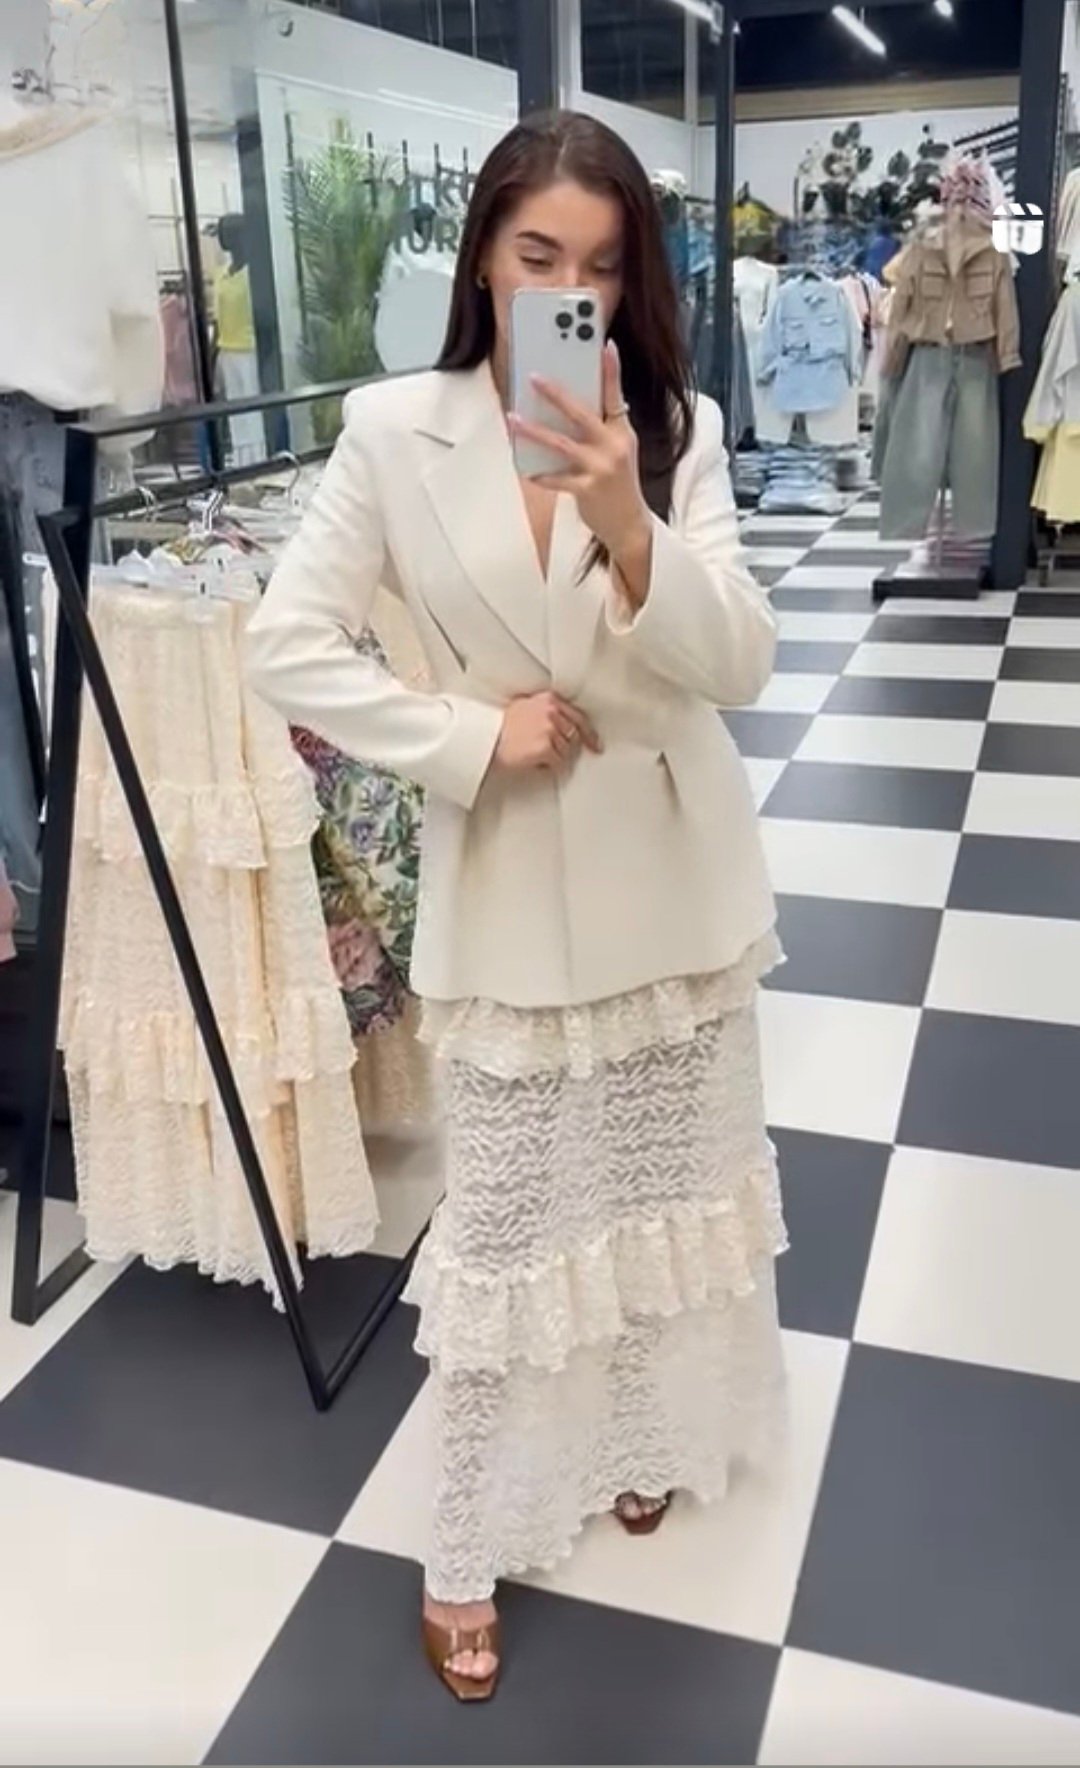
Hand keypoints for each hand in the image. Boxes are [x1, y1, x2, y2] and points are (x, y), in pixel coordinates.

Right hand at [494, 691, 601, 772]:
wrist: (487, 739)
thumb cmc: (500, 726)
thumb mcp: (525, 706)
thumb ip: (547, 711)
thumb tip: (562, 723)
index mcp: (549, 699)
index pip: (578, 716)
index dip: (589, 733)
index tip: (595, 743)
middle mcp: (552, 712)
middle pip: (574, 735)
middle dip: (565, 745)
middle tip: (553, 751)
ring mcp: (550, 729)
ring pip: (566, 750)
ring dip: (554, 755)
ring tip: (535, 752)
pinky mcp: (546, 747)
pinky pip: (558, 762)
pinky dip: (548, 765)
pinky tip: (534, 759)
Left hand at [508, 343, 652, 564]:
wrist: (629, 524)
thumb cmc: (618, 483)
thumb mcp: (617, 450)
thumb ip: (600, 429)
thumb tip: (568, 407)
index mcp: (622, 431)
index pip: (616, 395)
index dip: (612, 371)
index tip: (605, 346)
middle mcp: (614, 446)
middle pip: (581, 414)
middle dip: (556, 394)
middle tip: (534, 377)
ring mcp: (601, 468)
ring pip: (561, 443)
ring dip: (534, 430)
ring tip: (513, 419)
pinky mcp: (588, 489)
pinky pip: (557, 478)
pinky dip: (541, 475)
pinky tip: (526, 469)